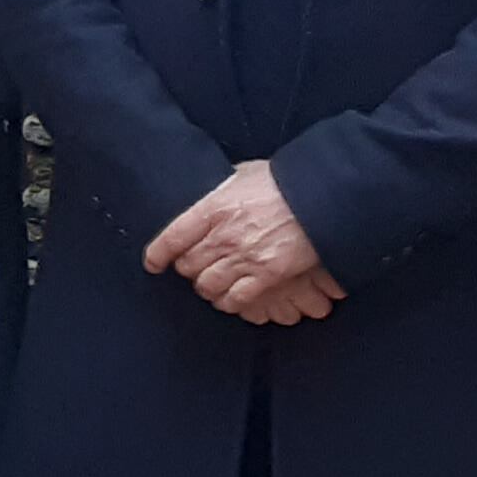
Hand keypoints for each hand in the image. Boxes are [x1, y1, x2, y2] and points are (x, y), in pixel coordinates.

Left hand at [145, 162, 342, 323]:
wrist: (323, 198)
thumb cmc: (284, 182)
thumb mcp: (244, 174)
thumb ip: (223, 186)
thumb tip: (213, 188)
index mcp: (212, 208)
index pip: (172, 237)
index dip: (158, 254)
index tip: (153, 263)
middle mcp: (223, 236)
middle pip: (188, 266)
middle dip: (188, 270)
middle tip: (195, 268)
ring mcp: (245, 257)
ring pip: (208, 285)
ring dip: (206, 287)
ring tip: (211, 284)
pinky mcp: (268, 275)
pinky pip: (236, 299)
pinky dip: (229, 302)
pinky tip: (230, 299)